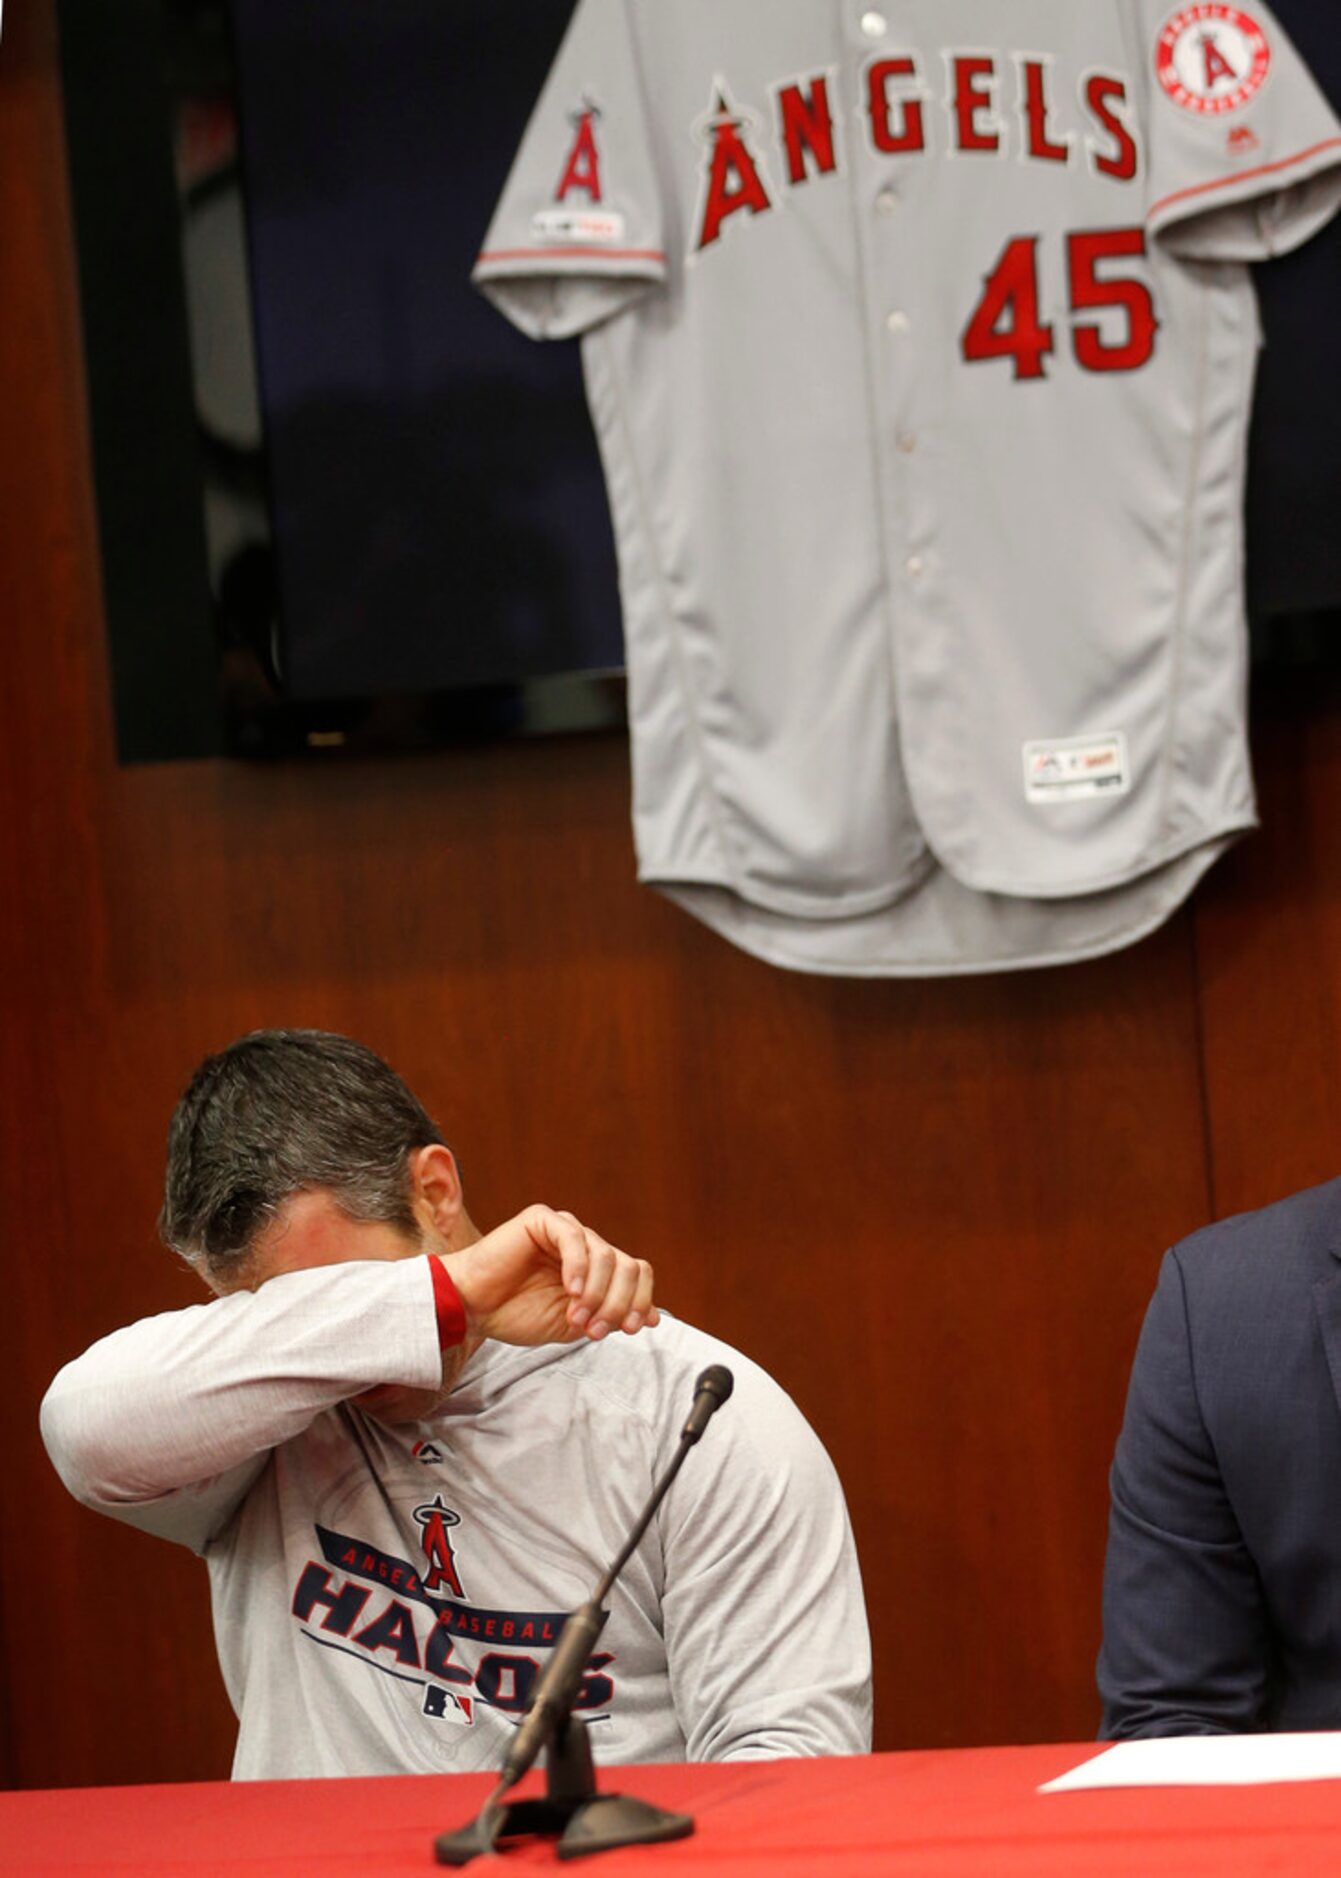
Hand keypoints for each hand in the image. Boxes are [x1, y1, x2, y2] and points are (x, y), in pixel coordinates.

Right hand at [443, 1205, 658, 1348]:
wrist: (472, 1308)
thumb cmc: (516, 1314)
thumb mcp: (574, 1323)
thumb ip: (611, 1315)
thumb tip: (654, 1316)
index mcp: (596, 1268)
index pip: (637, 1273)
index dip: (641, 1300)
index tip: (631, 1330)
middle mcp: (586, 1246)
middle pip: (627, 1266)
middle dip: (619, 1303)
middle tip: (596, 1330)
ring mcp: (565, 1230)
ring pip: (606, 1256)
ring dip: (596, 1294)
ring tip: (576, 1318)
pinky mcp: (542, 1220)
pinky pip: (574, 1239)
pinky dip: (579, 1269)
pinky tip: (571, 1293)